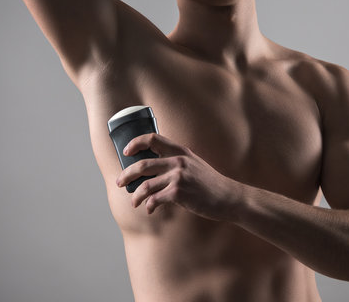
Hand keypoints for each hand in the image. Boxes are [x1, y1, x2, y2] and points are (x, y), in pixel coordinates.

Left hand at [116, 133, 243, 220]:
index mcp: (180, 151)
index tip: (126, 151)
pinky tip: (149, 209)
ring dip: (135, 195)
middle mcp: (178, 161)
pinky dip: (149, 206)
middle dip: (127, 174)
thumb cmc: (210, 183)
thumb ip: (176, 162)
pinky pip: (155, 199)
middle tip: (119, 182)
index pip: (152, 138)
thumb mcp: (194, 164)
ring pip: (146, 185)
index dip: (135, 143)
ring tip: (134, 202)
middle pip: (143, 164)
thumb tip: (153, 169)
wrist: (228, 197)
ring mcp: (178, 176)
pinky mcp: (179, 192)